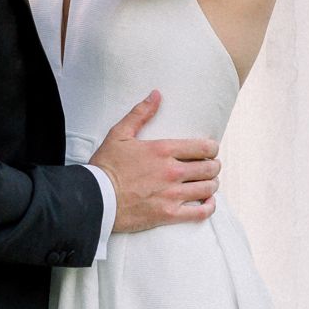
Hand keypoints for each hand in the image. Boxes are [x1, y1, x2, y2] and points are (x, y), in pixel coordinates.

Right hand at [91, 90, 220, 232]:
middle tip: (210, 167)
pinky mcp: (169, 214)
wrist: (95, 198)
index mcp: (163, 150)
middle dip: (214, 166)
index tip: (210, 150)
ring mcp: (172, 194)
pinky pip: (200, 213)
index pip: (204, 147)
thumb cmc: (106, 166)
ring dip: (212, 184)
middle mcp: (172, 172)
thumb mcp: (119, 134)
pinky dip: (208, 207)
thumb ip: (140, 113)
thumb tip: (156, 94)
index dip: (212, 148)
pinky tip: (207, 203)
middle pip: (210, 168)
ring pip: (208, 188)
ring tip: (208, 184)